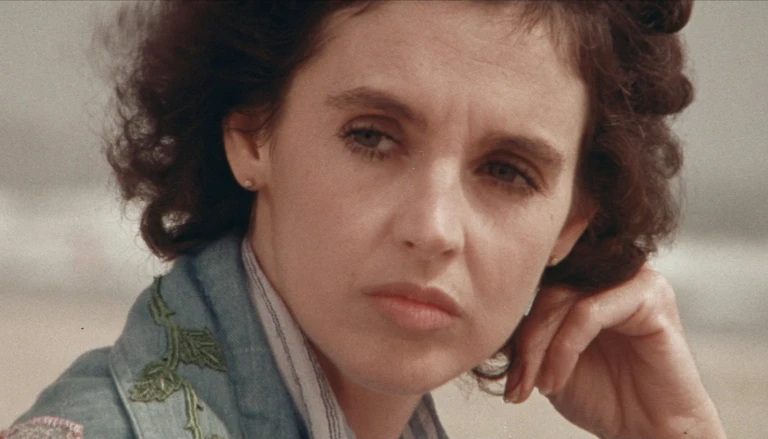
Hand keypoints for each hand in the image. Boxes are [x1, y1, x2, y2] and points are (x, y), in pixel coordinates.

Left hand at [503, 264, 726, 438]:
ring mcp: (634, 278)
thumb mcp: (548, 361)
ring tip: (540, 385)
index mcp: (587, 278)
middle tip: (519, 384)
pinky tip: (557, 379)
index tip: (509, 375)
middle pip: (546, 288)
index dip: (514, 326)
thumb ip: (524, 333)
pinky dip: (564, 348)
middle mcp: (611, 270)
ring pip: (563, 298)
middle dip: (527, 340)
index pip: (536, 283)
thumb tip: (484, 320)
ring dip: (542, 346)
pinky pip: (589, 311)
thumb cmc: (604, 395)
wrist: (649, 430)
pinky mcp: (650, 296)